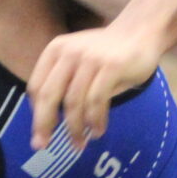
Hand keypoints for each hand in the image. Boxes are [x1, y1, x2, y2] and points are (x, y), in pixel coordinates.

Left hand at [27, 23, 162, 150]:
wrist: (141, 31)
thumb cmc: (106, 54)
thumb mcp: (77, 61)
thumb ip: (61, 83)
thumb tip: (45, 124)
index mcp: (55, 50)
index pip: (36, 88)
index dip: (36, 114)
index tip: (40, 134)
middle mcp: (69, 52)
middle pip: (49, 96)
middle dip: (44, 125)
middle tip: (44, 146)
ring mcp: (90, 58)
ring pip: (74, 102)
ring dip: (75, 128)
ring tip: (79, 143)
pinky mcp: (111, 66)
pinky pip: (97, 101)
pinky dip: (95, 121)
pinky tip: (98, 131)